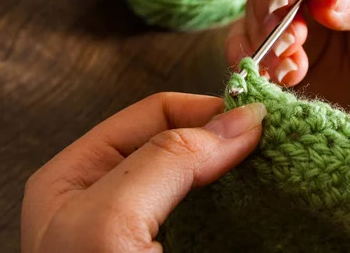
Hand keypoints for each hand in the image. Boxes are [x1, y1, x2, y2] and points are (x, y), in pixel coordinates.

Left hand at [21, 93, 264, 252]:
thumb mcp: (111, 222)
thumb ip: (166, 161)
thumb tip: (235, 121)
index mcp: (75, 176)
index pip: (151, 116)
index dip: (205, 110)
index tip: (256, 119)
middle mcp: (108, 195)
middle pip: (179, 143)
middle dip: (225, 139)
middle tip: (273, 141)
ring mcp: (143, 226)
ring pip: (201, 178)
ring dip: (238, 171)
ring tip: (274, 168)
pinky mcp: (177, 249)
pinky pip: (214, 214)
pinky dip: (241, 204)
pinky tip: (261, 203)